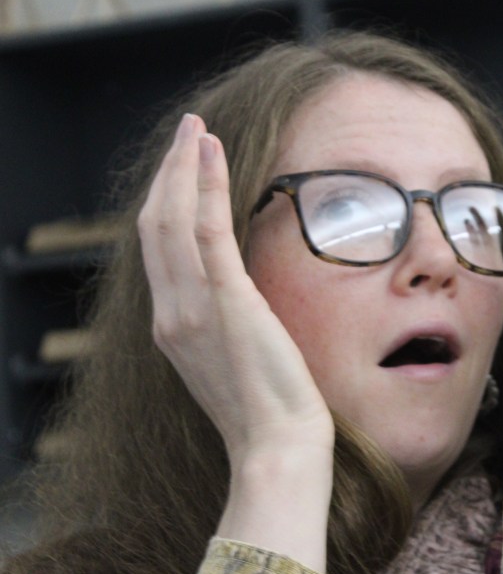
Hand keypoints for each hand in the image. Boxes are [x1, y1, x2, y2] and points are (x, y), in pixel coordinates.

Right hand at [138, 113, 334, 458]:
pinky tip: (210, 150)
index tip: (182, 167)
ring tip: (196, 128)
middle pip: (155, 224)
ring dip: (183, 166)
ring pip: (172, 219)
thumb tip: (236, 294)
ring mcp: (193, 308)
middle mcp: (171, 313)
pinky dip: (204, 185)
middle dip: (169, 171)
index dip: (165, 200)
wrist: (278, 445)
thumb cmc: (268, 408)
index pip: (158, 248)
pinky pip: (207, 231)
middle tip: (188, 130)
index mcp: (171, 326)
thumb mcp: (231, 360)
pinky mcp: (227, 302)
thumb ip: (221, 322)